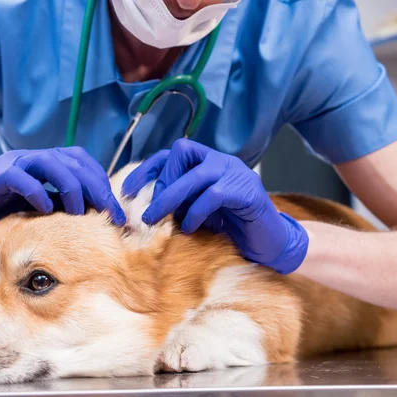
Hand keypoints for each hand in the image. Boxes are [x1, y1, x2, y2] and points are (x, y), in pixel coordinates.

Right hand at [0, 147, 125, 238]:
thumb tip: (93, 226)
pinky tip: (45, 209)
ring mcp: (16, 164)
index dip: (103, 184)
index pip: (84, 164)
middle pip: (76, 163)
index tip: (117, 213)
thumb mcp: (34, 211)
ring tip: (80, 212)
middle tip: (109, 214)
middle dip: (97, 188)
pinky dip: (36, 192)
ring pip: (53, 164)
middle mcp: (35, 160)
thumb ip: (58, 209)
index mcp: (47, 165)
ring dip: (71, 188)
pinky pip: (22, 177)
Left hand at [122, 139, 307, 273]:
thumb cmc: (231, 228)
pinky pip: (213, 194)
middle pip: (182, 152)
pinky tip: (189, 227)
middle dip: (161, 182)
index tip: (126, 190)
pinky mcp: (246, 190)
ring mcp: (236, 172)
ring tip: (155, 219)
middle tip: (150, 211)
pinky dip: (195, 211)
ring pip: (195, 174)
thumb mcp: (197, 212)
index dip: (147, 168)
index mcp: (207, 163)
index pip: (172, 153)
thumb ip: (178, 202)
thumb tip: (145, 208)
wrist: (269, 243)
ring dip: (169, 198)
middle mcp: (221, 161)